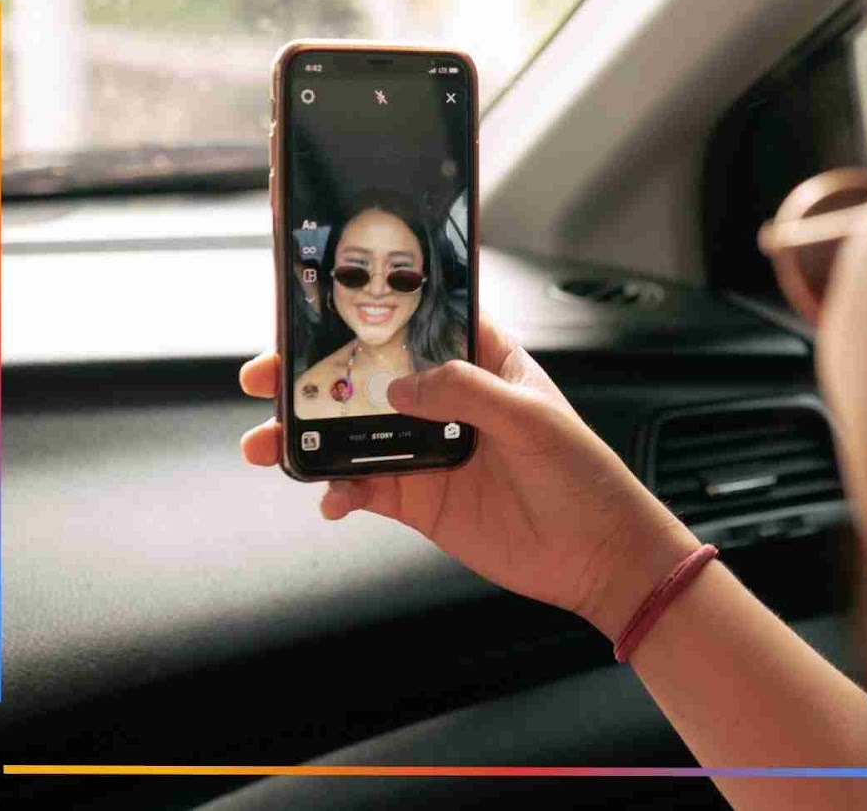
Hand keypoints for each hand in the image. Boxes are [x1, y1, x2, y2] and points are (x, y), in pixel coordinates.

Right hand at [238, 316, 700, 639]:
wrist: (598, 557)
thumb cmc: (585, 477)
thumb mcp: (531, 418)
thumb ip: (464, 393)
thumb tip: (400, 384)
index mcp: (483, 364)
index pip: (418, 324)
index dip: (369, 312)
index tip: (314, 308)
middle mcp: (449, 403)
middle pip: (368, 377)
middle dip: (313, 375)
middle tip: (268, 379)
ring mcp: (430, 452)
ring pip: (354, 434)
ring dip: (309, 437)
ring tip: (268, 445)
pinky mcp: (421, 501)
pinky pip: (364, 489)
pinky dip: (337, 491)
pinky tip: (329, 497)